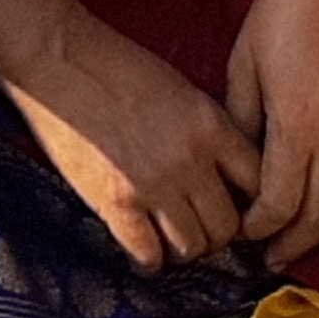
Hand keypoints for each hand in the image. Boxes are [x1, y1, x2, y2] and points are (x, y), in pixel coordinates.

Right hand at [1, 0, 260, 270]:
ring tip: (169, 239)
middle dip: (216, 233)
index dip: (251, 204)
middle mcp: (190, 159)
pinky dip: (148, 260)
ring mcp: (154, 184)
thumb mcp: (180, 88)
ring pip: (192, 246)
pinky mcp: (115, 203)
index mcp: (211, 125)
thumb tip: (222, 172)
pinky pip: (148, 254)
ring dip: (183, 248)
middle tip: (199, 227)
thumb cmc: (114, 64)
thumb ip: (207, 130)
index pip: (259, 185)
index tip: (236, 209)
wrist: (59, 57)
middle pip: (227, 226)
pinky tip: (142, 250)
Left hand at [221, 0, 318, 268]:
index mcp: (299, 127)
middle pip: (317, 216)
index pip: (279, 203)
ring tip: (301, 244)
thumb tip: (239, 163)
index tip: (242, 230)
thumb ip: (242, 122)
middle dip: (290, 243)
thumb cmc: (284, 11)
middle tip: (267, 257)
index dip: (258, 226)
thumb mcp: (243, 67)